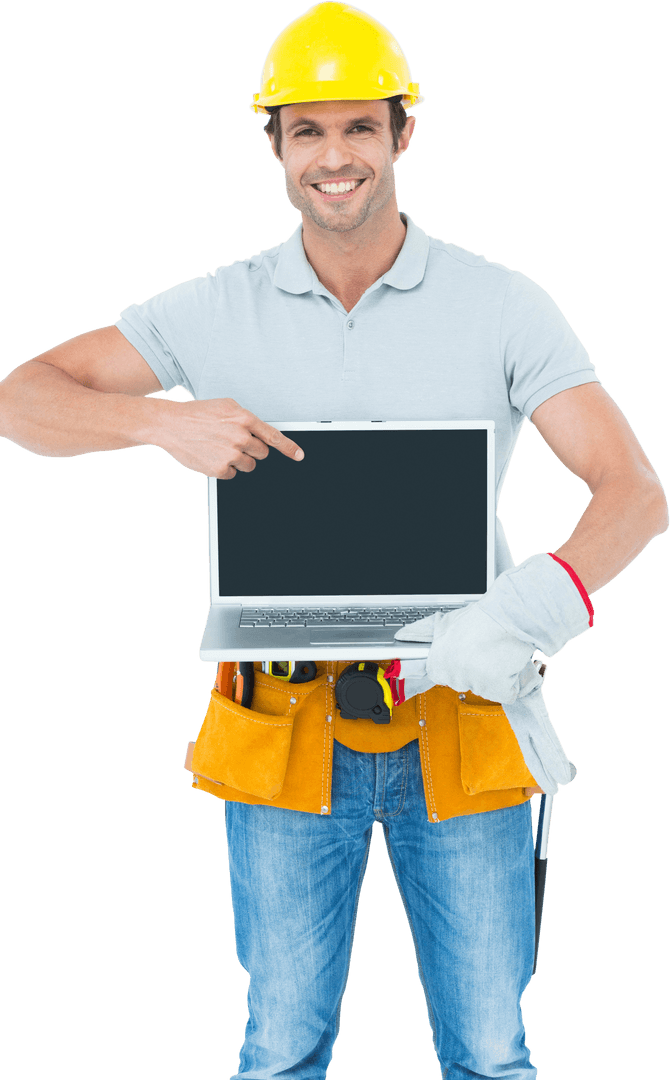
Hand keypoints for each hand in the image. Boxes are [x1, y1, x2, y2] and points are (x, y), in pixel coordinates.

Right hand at [153, 397, 303, 477]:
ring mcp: (230, 455)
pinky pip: (233, 474)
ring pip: (249, 465)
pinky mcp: (220, 469)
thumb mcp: (226, 407)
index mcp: (243, 419)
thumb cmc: (198, 414)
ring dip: (239, 459)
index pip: (273, 437)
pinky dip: (224, 468)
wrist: (170, 425)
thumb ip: (246, 419)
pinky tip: (212, 455)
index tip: (299, 456)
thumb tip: (259, 433)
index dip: (289, 448)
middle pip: (262, 453)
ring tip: (220, 447)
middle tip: (234, 442)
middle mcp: (240, 437)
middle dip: (252, 450)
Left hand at [395, 553, 592, 702]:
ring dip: (492, 676)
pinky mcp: (498, 689)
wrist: (510, 615)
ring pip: (484, 687)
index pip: (441, 676)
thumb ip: (422, 632)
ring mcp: (476, 683)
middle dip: (473, 669)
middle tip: (482, 650)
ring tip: (496, 652)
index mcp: (438, 663)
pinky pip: (505, 693)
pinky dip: (510, 682)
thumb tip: (402, 635)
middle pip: (463, 682)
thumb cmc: (481, 617)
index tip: (463, 653)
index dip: (454, 663)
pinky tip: (507, 663)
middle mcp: (454, 676)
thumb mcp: (446, 622)